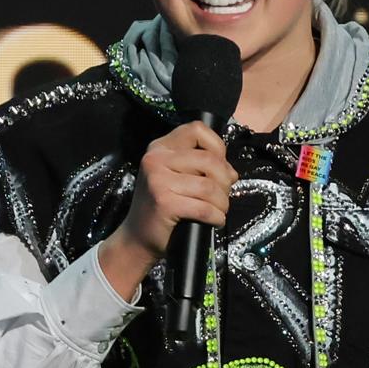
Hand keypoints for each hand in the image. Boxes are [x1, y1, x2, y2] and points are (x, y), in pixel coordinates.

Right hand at [113, 121, 239, 261]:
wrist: (137, 238)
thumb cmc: (162, 208)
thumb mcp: (176, 178)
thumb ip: (200, 167)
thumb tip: (231, 172)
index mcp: (160, 147)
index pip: (197, 129)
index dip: (218, 147)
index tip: (220, 168)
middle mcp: (156, 159)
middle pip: (209, 159)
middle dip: (225, 181)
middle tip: (222, 196)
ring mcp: (158, 180)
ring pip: (209, 186)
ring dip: (222, 202)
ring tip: (219, 211)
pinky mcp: (164, 203)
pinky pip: (204, 208)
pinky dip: (216, 217)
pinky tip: (215, 221)